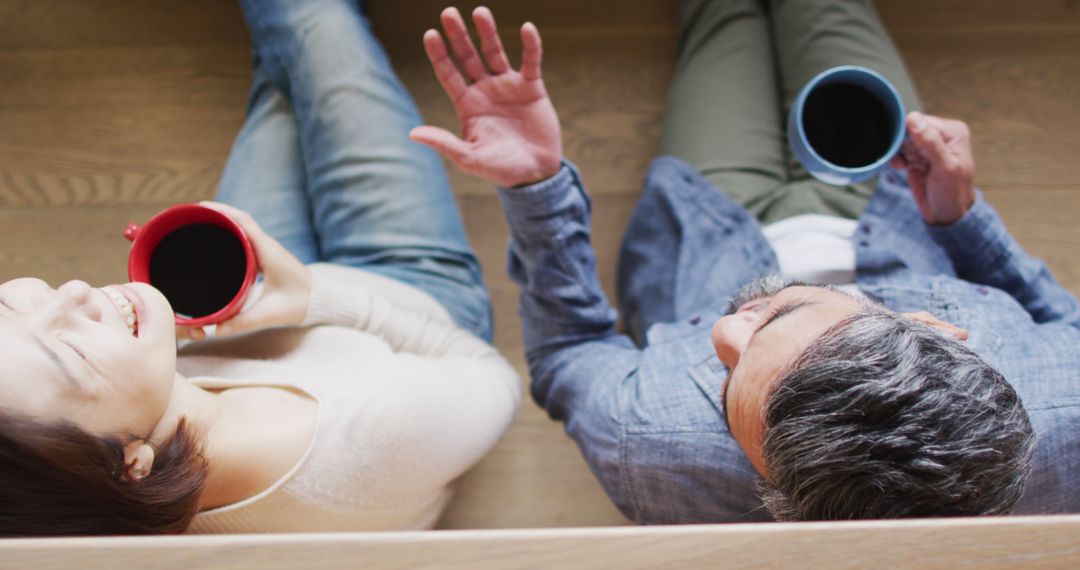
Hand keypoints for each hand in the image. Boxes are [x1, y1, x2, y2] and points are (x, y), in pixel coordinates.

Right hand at [177, 202, 311, 339]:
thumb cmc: (300, 304)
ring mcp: (268, 250)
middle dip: (217, 214)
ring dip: (224, 223)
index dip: (222, 211)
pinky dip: (231, 236)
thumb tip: (215, 329)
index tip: (201, 207)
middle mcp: (268, 246)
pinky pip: (247, 240)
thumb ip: (243, 322)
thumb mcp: (269, 313)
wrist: (319, 302)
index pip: (244, 222)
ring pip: (243, 229)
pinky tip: (217, 243)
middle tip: (192, 215)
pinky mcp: (267, 258)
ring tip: (199, 224)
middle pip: (240, 221)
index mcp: (268, 251)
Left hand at [410, 6, 561, 187]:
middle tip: (448, 13)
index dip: (439, 55)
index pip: (448, 74)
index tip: (430, 35)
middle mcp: (485, 90)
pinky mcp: (532, 88)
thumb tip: (412, 133)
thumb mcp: (469, 158)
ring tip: (480, 11)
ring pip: (495, 53)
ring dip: (488, 32)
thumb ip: (444, 143)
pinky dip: (530, 45)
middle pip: (468, 57)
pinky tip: (526, 28)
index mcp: (467, 104)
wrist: (535, 174)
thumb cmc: (500, 168)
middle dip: (458, 36)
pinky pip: (530, 61)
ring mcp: (508, 86)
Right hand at [890, 111, 975, 224]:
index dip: (909, 134)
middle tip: (910, 160)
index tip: (909, 151)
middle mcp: (940, 136)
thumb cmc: (952, 193)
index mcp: (952, 132)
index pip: (921, 121)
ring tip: (908, 165)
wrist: (946, 215)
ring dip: (899, 153)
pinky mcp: (916, 158)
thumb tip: (913, 119)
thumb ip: (930, 143)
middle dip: (903, 145)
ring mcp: (927, 147)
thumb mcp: (944, 168)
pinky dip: (897, 159)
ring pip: (902, 140)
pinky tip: (902, 167)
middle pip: (909, 129)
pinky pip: (900, 151)